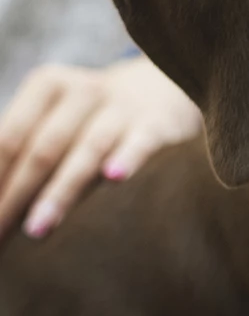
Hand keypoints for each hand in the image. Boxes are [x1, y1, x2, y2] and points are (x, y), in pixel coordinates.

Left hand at [0, 58, 200, 238]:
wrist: (166, 90)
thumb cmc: (95, 118)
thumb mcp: (59, 117)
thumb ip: (25, 148)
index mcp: (48, 86)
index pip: (9, 138)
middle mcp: (84, 92)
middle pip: (42, 149)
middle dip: (16, 195)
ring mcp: (123, 109)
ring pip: (87, 151)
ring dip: (60, 192)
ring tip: (37, 229)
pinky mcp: (159, 125)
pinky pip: (141, 144)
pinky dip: (128, 158)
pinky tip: (114, 177)